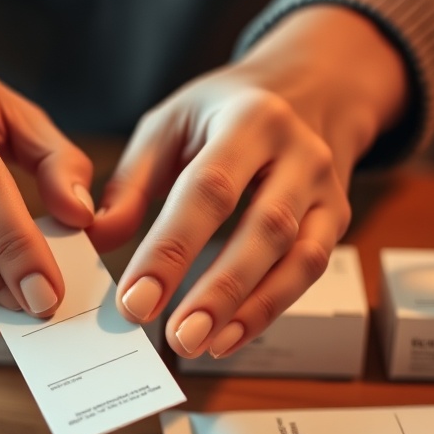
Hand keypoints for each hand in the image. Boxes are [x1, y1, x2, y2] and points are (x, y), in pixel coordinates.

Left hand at [88, 6, 408, 357]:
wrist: (305, 89)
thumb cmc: (220, 114)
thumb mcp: (169, 126)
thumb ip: (132, 183)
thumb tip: (97, 237)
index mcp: (248, 119)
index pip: (209, 190)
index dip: (172, 249)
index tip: (135, 299)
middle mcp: (298, 151)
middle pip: (265, 227)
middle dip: (218, 289)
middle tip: (176, 337)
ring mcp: (325, 187)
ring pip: (297, 256)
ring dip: (249, 309)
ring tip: (200, 344)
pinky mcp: (336, 217)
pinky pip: (309, 270)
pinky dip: (270, 309)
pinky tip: (229, 336)